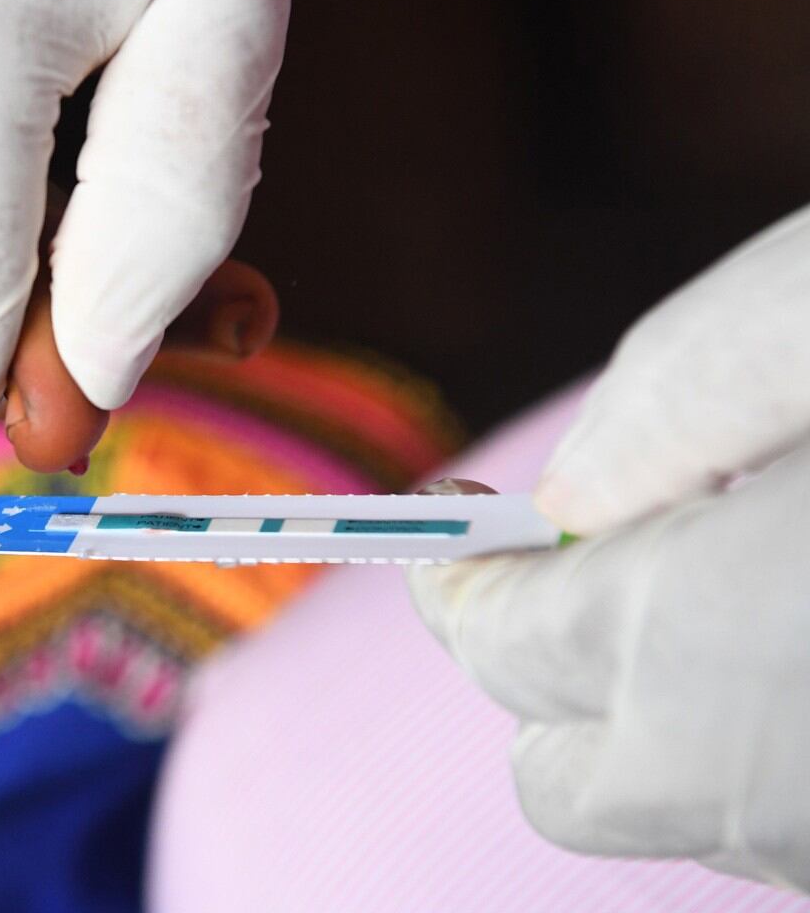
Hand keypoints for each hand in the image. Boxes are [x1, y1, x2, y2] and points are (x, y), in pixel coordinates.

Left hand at [408, 206, 809, 889]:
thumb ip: (666, 413)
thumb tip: (563, 498)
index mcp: (690, 640)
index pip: (490, 640)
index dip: (460, 576)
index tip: (457, 529)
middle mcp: (750, 783)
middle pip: (563, 775)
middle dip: (548, 669)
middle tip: (621, 560)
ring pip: (676, 806)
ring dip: (671, 713)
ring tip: (749, 586)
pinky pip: (780, 818)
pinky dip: (770, 741)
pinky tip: (808, 639)